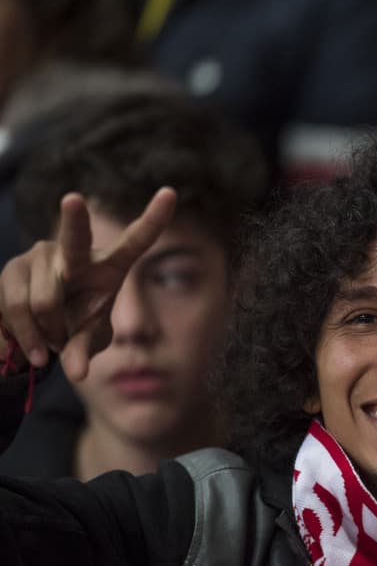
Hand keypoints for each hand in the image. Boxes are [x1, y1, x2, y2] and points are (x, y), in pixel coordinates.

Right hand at [0, 188, 174, 379]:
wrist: (39, 327)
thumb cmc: (76, 326)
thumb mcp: (88, 339)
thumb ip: (85, 351)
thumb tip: (77, 372)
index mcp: (109, 265)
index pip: (136, 240)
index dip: (153, 218)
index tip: (171, 192)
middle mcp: (74, 253)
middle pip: (75, 239)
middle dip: (74, 219)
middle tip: (73, 200)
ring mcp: (40, 256)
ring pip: (42, 302)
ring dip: (45, 334)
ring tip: (52, 344)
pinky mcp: (11, 269)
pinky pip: (15, 307)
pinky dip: (24, 335)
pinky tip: (31, 345)